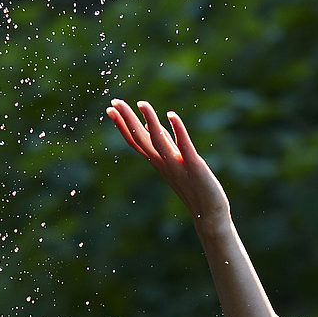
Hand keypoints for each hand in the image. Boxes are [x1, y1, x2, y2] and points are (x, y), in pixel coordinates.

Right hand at [106, 99, 230, 228]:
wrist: (208, 214)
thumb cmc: (192, 187)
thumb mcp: (174, 161)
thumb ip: (163, 142)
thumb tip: (148, 123)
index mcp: (158, 162)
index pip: (135, 141)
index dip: (122, 125)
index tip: (110, 108)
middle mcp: (163, 163)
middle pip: (140, 139)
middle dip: (127, 120)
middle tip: (114, 102)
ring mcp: (177, 165)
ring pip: (158, 141)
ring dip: (150, 121)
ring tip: (141, 103)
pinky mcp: (194, 167)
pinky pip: (184, 146)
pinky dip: (178, 130)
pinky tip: (171, 115)